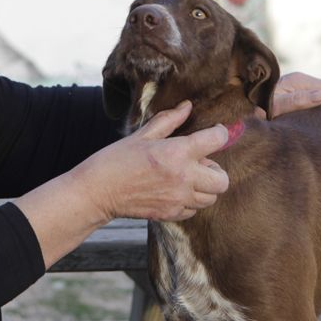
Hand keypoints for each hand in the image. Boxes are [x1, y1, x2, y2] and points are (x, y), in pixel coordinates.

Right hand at [80, 101, 230, 222]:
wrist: (98, 191)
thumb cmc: (116, 159)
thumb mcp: (142, 135)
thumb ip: (169, 121)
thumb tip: (187, 106)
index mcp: (177, 152)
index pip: (217, 140)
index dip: (220, 133)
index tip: (214, 133)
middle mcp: (183, 177)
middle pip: (222, 179)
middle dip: (216, 170)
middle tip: (199, 164)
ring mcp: (178, 199)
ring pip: (211, 197)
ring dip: (204, 187)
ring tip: (186, 178)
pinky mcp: (171, 214)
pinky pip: (194, 210)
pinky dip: (190, 201)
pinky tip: (174, 191)